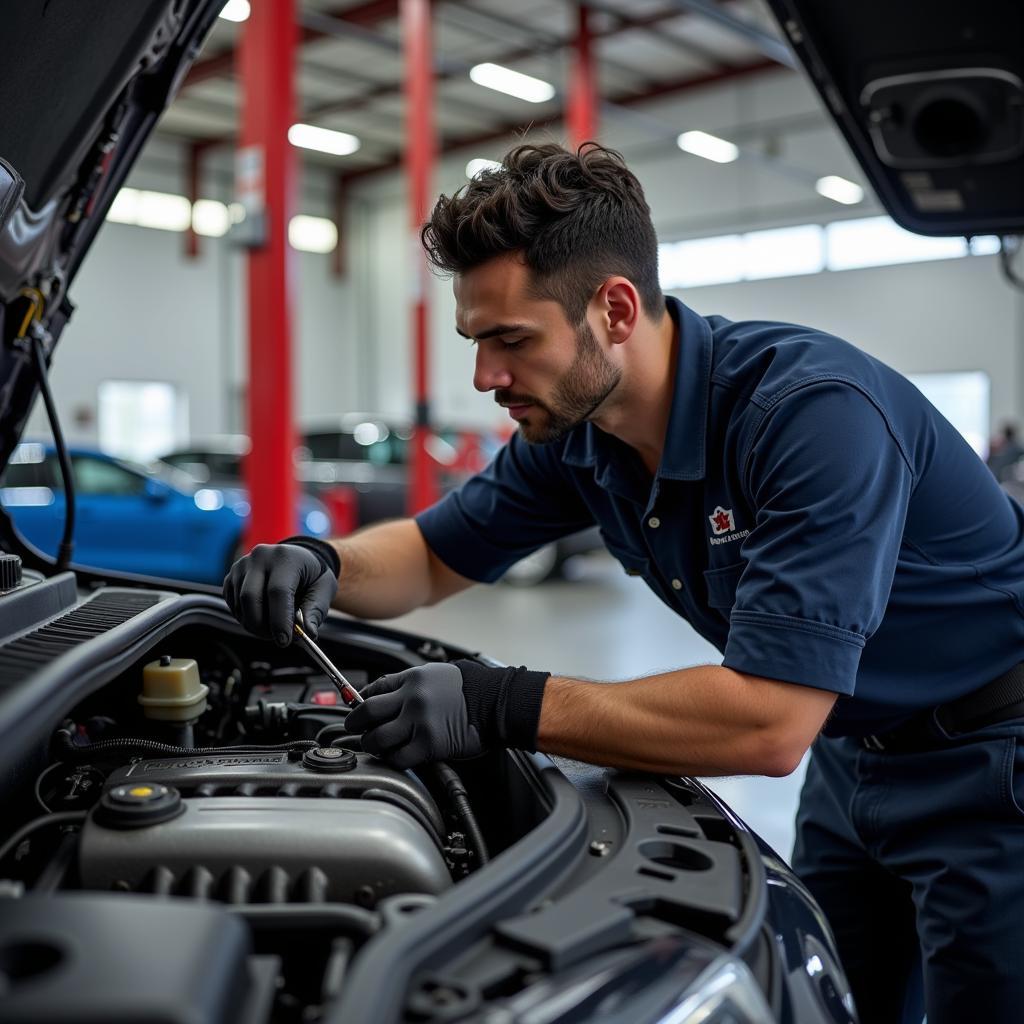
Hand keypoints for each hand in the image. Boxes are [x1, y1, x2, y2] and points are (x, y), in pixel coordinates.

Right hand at [222, 540, 337, 645]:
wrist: (298, 559)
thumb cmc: (312, 575)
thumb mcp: (324, 589)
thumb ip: (315, 611)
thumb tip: (307, 633)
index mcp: (285, 557)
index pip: (277, 591)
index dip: (280, 620)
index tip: (284, 641)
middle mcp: (260, 557)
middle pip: (251, 597)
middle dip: (263, 626)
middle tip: (279, 639)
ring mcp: (242, 565)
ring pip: (239, 604)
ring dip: (255, 625)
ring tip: (274, 628)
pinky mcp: (231, 576)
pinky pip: (232, 605)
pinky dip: (245, 618)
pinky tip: (262, 618)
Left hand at [344, 664, 484, 768]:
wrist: (496, 703)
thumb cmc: (471, 690)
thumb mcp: (436, 675)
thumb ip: (410, 684)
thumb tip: (385, 694)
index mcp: (413, 679)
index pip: (374, 688)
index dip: (360, 700)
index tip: (356, 709)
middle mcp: (412, 698)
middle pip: (367, 712)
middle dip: (355, 723)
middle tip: (355, 729)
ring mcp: (419, 722)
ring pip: (377, 739)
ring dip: (372, 745)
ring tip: (376, 746)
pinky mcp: (428, 745)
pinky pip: (398, 757)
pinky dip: (393, 759)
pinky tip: (396, 756)